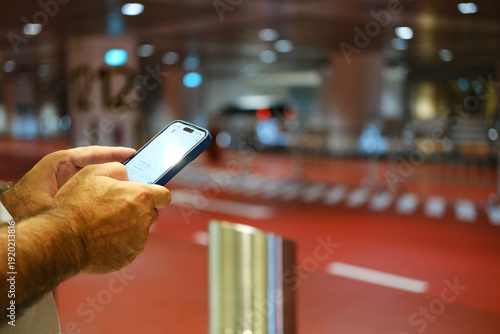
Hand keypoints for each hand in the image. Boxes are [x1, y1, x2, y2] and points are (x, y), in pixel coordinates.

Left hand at [0, 146, 134, 218]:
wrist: (9, 219)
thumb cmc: (23, 206)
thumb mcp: (52, 199)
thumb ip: (77, 196)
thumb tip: (104, 195)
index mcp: (60, 162)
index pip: (92, 153)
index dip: (113, 153)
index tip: (132, 153)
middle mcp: (67, 169)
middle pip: (98, 165)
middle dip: (119, 169)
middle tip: (140, 170)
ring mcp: (70, 181)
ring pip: (98, 178)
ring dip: (115, 182)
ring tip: (135, 187)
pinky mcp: (72, 194)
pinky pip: (94, 191)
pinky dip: (106, 194)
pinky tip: (120, 202)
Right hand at [51, 162, 170, 273]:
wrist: (61, 239)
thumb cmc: (76, 203)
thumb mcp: (93, 172)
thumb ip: (118, 169)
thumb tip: (128, 175)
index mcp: (140, 196)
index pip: (164, 195)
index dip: (156, 194)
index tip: (146, 195)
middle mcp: (144, 219)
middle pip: (151, 213)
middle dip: (138, 210)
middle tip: (116, 209)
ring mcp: (137, 240)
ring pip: (139, 231)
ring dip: (128, 227)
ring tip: (103, 225)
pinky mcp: (128, 257)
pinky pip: (128, 247)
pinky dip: (119, 243)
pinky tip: (100, 239)